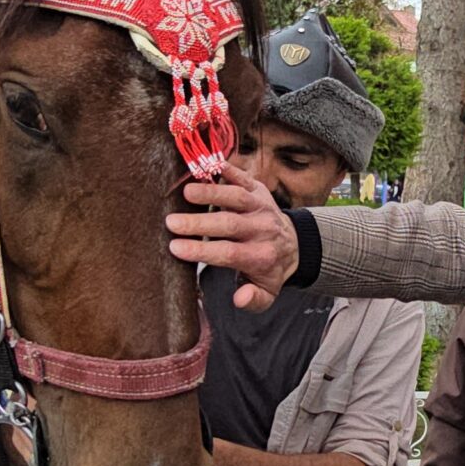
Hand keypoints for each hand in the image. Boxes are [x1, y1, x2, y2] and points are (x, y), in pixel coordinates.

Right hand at [168, 162, 297, 310]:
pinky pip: (242, 176)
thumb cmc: (268, 269)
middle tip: (171, 222)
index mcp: (261, 256)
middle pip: (229, 224)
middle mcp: (262, 229)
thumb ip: (253, 300)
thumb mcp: (266, 293)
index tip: (175, 248)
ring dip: (211, 192)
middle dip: (199, 223)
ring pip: (236, 196)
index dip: (201, 251)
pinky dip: (225, 169)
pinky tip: (203, 165)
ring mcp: (261, 206)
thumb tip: (239, 298)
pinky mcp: (258, 189)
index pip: (228, 253)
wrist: (293, 243)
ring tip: (185, 192)